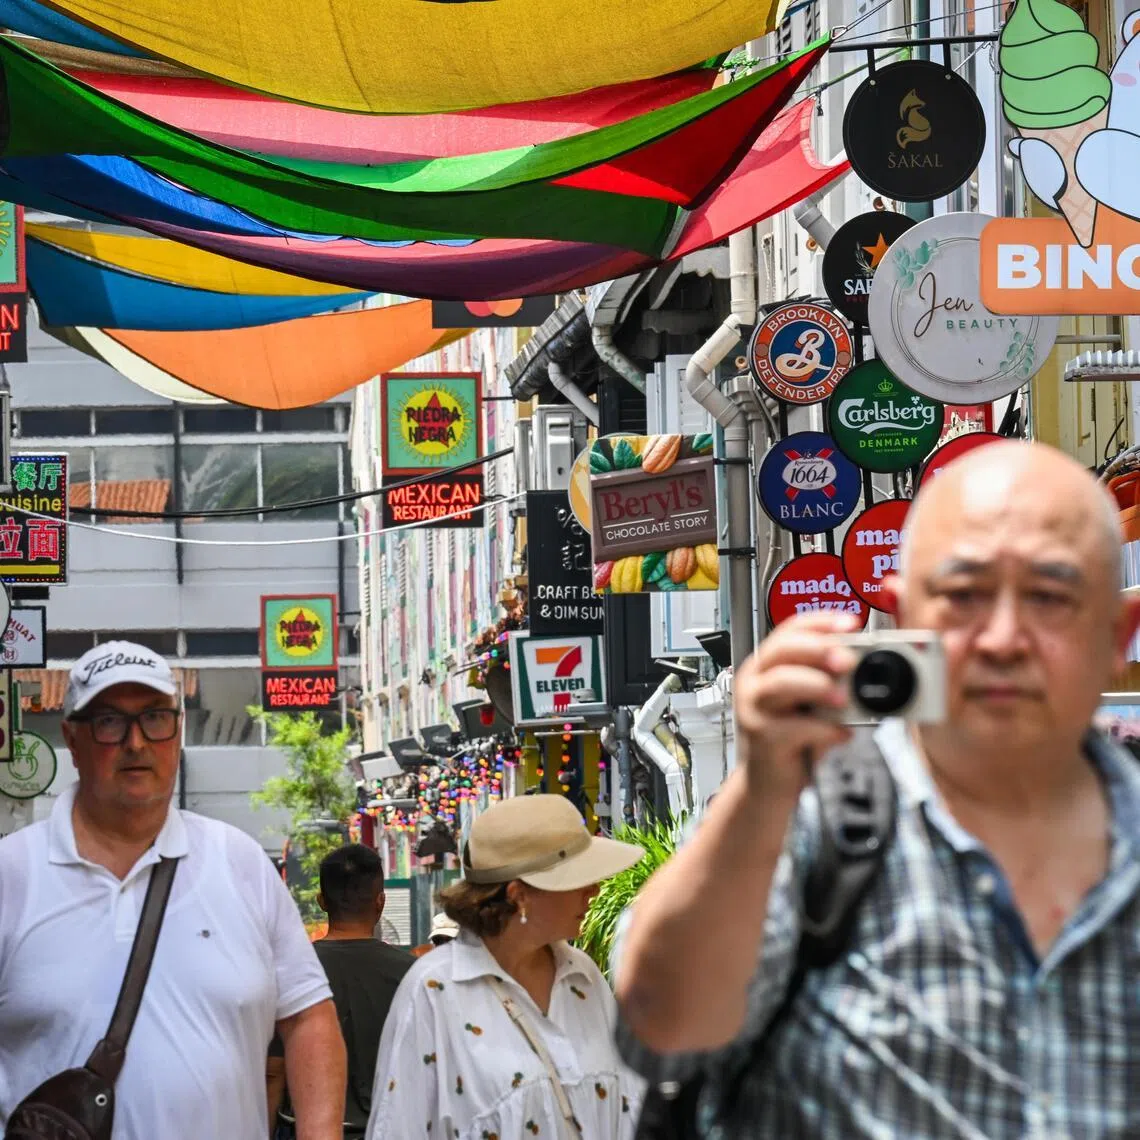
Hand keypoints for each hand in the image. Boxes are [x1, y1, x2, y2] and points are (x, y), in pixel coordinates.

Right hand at [733, 612, 859, 799]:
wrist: (770, 784)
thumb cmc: (792, 740)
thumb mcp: (812, 704)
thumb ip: (831, 682)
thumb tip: (866, 664)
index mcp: (767, 665)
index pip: (790, 630)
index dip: (821, 622)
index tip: (851, 623)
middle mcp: (754, 682)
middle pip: (782, 649)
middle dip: (818, 649)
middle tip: (848, 659)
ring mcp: (753, 708)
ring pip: (781, 682)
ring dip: (817, 685)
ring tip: (843, 698)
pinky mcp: (761, 738)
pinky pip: (793, 726)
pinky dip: (823, 729)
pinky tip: (840, 734)